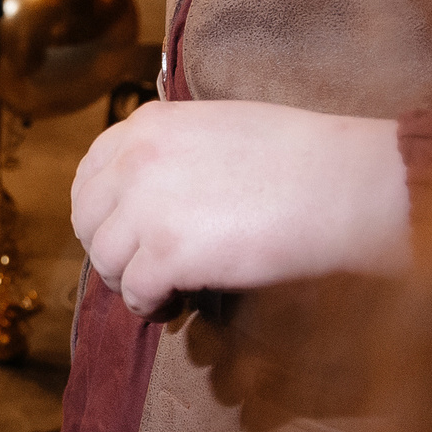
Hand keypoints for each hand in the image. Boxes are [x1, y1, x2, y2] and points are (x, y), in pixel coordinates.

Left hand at [71, 99, 411, 315]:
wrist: (343, 184)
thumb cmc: (299, 158)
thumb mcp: (217, 128)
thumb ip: (171, 152)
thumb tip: (146, 193)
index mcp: (147, 125)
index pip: (90, 173)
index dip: (100, 210)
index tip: (121, 232)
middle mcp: (135, 160)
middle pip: (87, 219)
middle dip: (109, 248)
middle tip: (140, 268)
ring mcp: (146, 207)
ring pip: (105, 260)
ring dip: (128, 281)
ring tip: (160, 291)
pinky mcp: (165, 254)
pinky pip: (133, 292)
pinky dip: (148, 305)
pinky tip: (172, 306)